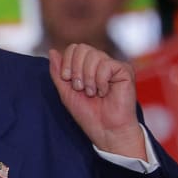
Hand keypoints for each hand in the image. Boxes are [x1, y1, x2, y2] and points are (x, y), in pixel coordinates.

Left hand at [48, 44, 144, 158]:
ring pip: (94, 55)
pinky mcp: (125, 70)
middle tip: (79, 88)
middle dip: (76, 69)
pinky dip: (100, 81)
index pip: (74, 48)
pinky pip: (106, 64)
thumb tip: (52, 51)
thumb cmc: (87, 114)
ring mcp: (112, 66)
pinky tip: (104, 92)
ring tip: (92, 93)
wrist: (105, 130)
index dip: (67, 62)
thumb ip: (57, 72)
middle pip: (82, 48)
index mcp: (86, 66)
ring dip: (88, 77)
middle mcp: (100, 63)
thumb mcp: (65, 92)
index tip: (67, 80)